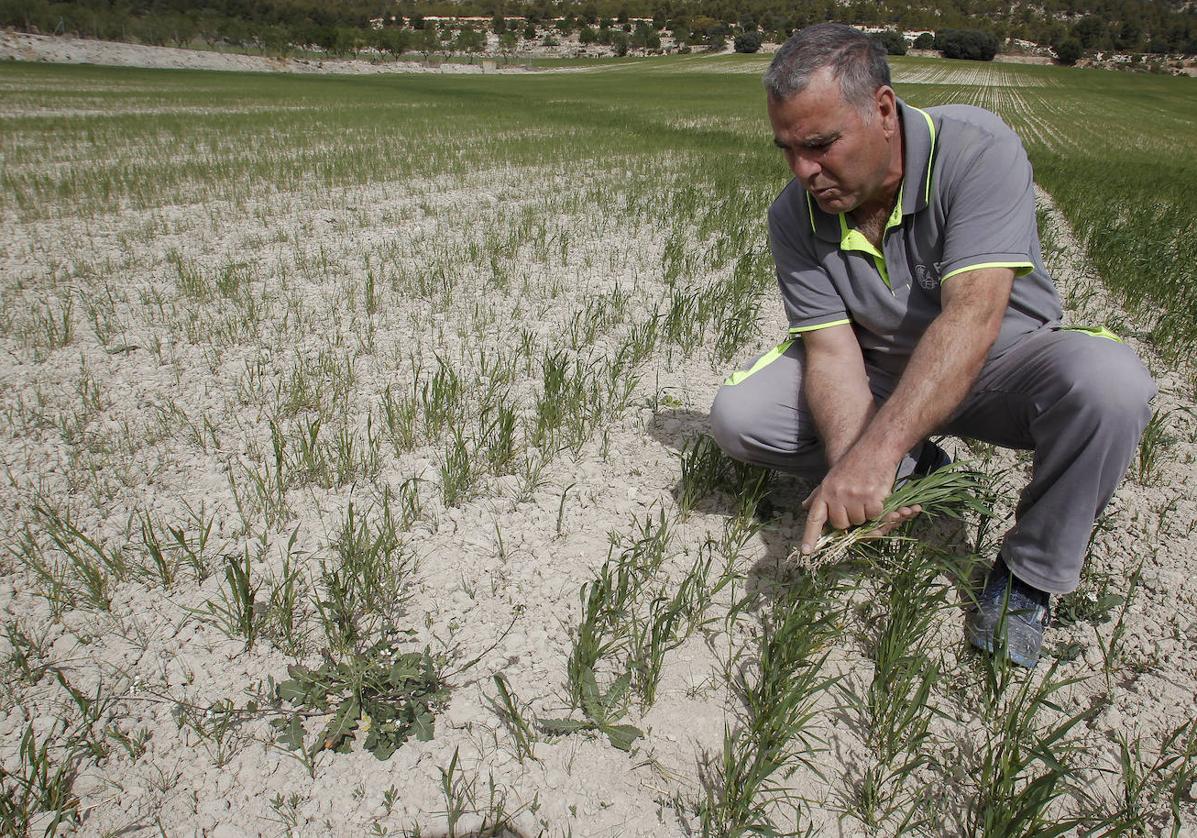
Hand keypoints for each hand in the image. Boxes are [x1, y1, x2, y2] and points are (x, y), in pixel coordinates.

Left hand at [799, 446, 920, 554]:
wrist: (874, 448)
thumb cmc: (853, 464)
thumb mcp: (831, 478)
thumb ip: (819, 495)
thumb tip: (804, 506)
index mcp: (825, 491)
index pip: (814, 518)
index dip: (810, 536)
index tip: (807, 552)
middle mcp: (837, 495)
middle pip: (841, 524)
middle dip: (849, 520)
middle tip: (856, 505)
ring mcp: (854, 497)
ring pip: (859, 521)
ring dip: (865, 514)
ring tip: (866, 496)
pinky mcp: (871, 498)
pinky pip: (874, 516)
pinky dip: (878, 510)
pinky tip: (876, 495)